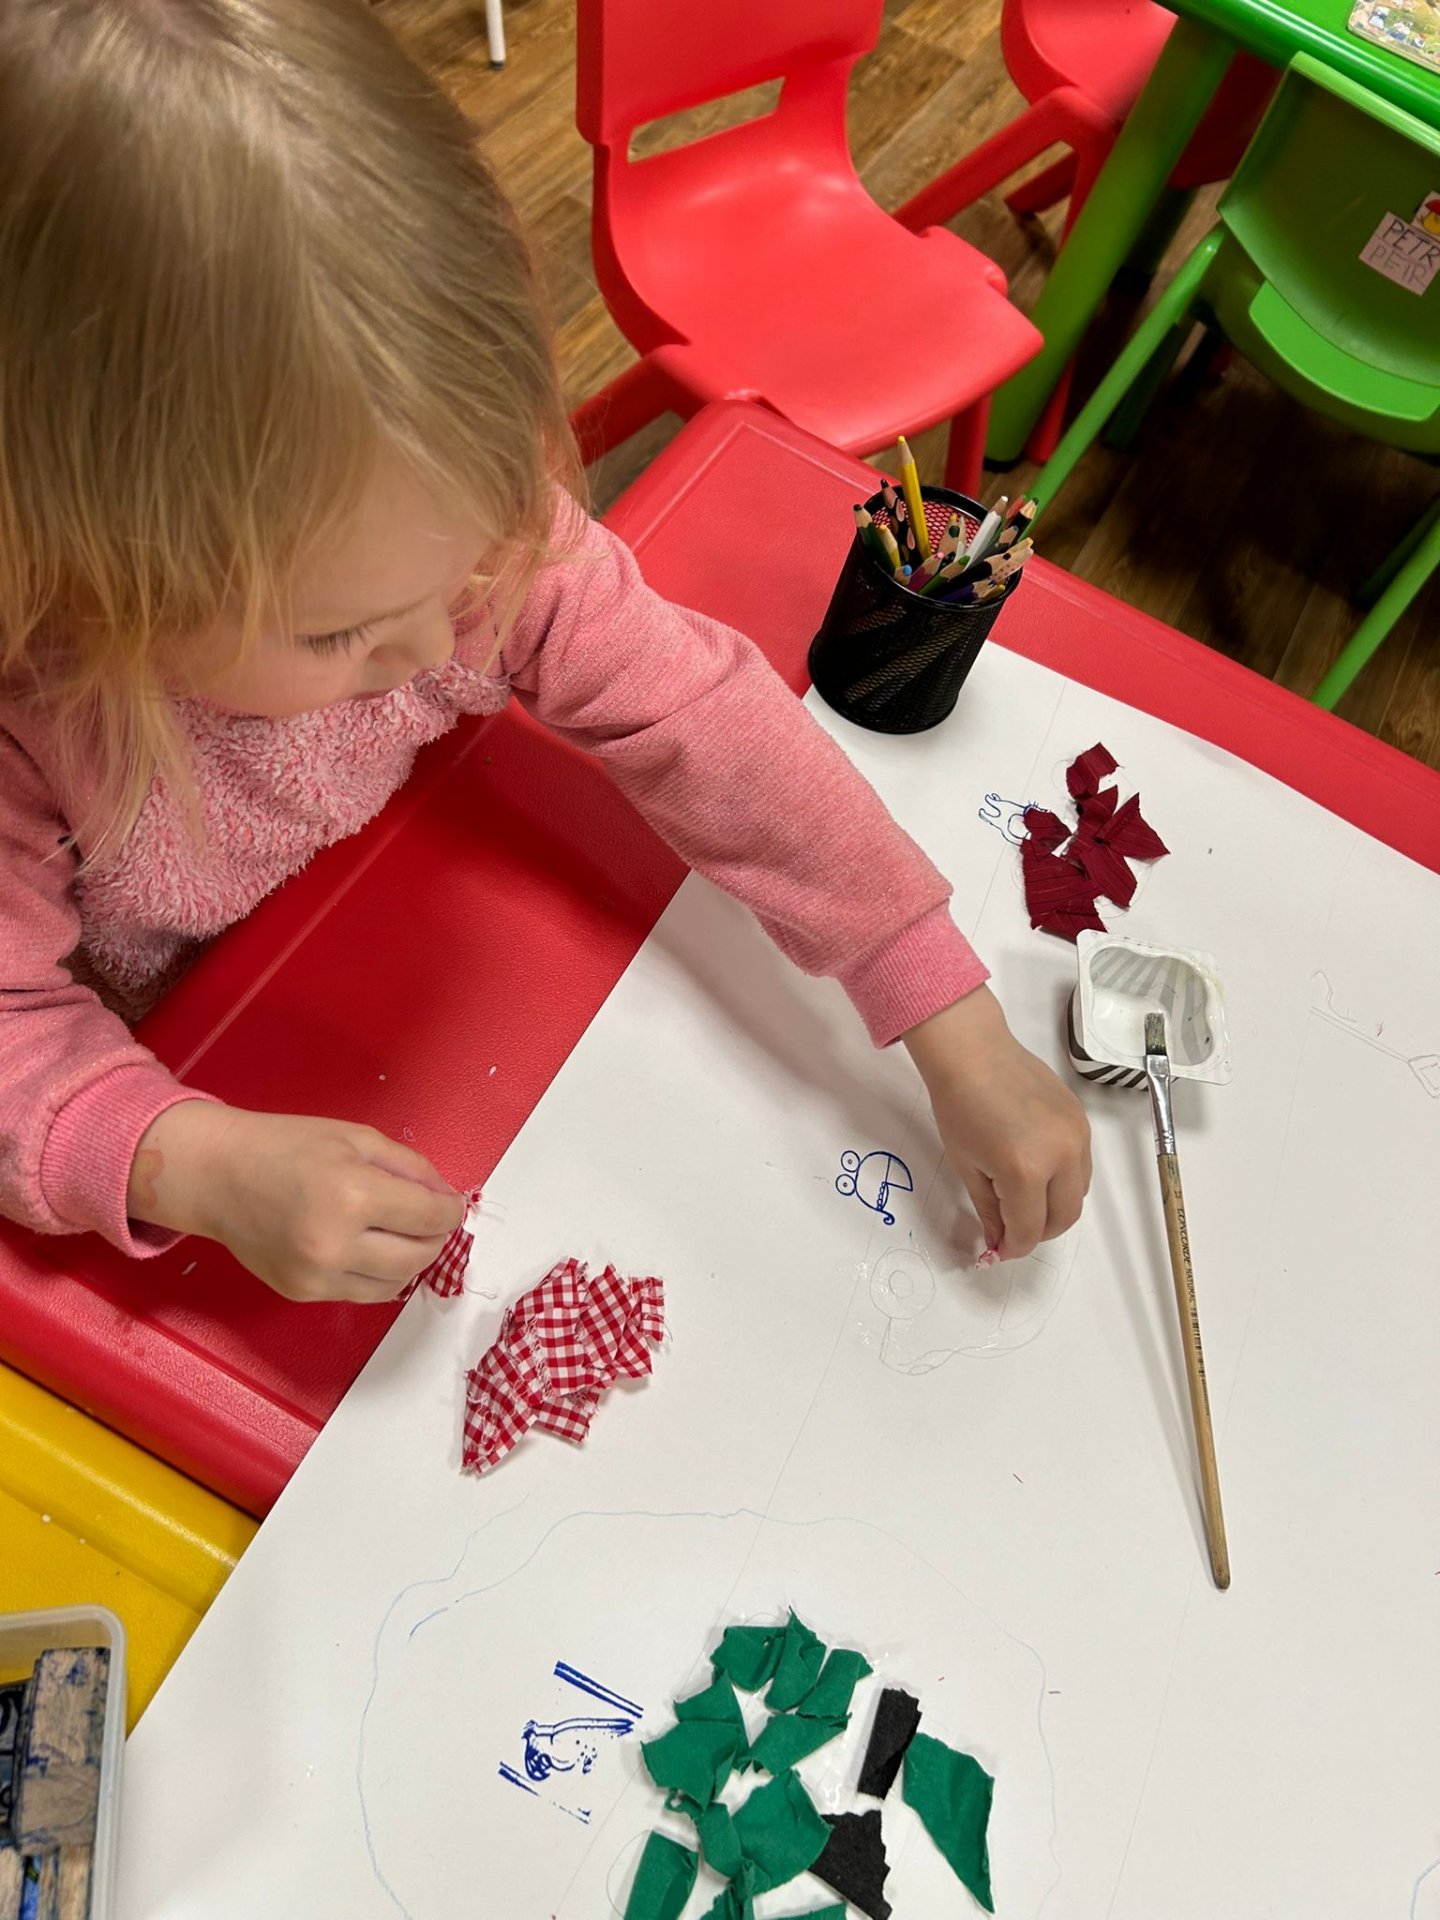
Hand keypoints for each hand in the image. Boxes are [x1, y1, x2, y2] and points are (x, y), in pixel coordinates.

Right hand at [128, 1102, 465, 1302]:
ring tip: (401, 1234)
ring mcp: (317, 1276)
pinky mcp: (302, 1293)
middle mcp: (336, 1244)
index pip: (430, 1217)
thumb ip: (410, 1167)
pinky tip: (370, 1249)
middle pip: (419, 1257)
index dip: (450, 1209)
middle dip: (436, 1237)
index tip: (449, 1203)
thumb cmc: (287, 1146)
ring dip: (410, 1261)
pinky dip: (378, 1274)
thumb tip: (445, 1198)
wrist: (218, 1176)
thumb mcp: (357, 1138)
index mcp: (353, 1196)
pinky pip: (361, 1294)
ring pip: (395, 1284)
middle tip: (431, 1219)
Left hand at [903, 986, 1089, 1262]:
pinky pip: (1081, 1166)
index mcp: (1026, 1171)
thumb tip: (998, 1244)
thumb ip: (989, 1212)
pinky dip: (1063, 1180)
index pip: (1030, 1229)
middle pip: (1065, 1218)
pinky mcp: (1081, 1120)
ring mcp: (1077, 1136)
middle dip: (1039, 1233)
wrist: (973, 1052)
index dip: (1014, 1247)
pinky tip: (1036, 1170)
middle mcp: (1061, 1156)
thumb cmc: (959, 1106)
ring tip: (1022, 1199)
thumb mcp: (967, 1167)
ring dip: (1054, 1207)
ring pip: (1079, 1194)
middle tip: (1013, 1230)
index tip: (1000, 1250)